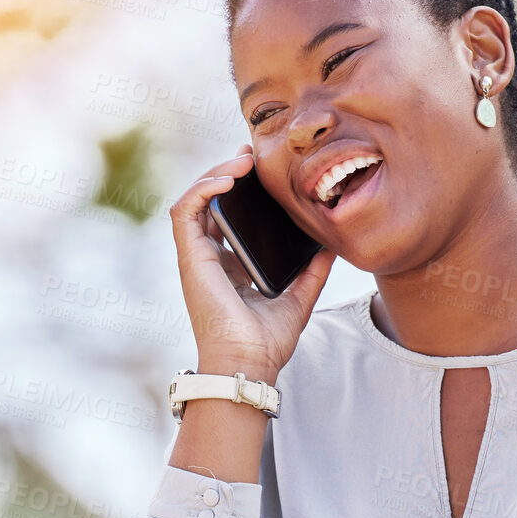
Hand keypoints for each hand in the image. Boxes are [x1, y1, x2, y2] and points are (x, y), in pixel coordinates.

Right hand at [169, 141, 336, 375]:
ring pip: (195, 199)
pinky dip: (203, 189)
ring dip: (216, 173)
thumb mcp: (300, 297)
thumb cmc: (268, 342)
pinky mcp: (190, 258)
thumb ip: (313, 270)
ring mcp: (197, 257)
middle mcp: (211, 258)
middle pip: (211, 202)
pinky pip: (185, 211)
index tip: (263, 170)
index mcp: (230, 266)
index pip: (229, 217)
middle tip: (253, 154)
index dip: (241, 189)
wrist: (249, 363)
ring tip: (244, 161)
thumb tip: (332, 243)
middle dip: (228, 172)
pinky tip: (229, 179)